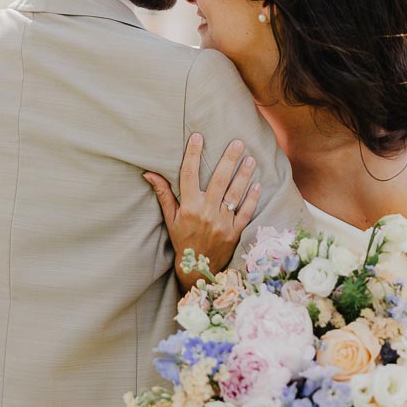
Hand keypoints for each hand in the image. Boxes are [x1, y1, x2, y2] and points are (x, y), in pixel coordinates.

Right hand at [144, 133, 261, 289]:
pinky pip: (246, 212)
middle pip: (219, 180)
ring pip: (235, 194)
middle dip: (229, 159)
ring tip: (250, 158)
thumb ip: (163, 194)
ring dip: (244, 175)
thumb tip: (149, 173)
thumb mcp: (169, 218)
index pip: (189, 175)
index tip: (198, 136)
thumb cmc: (182, 239)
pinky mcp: (235, 232)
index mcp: (188, 207)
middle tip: (237, 142)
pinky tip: (257, 184)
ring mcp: (222, 223)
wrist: (197, 269)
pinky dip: (252, 198)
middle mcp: (206, 212)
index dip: (193, 154)